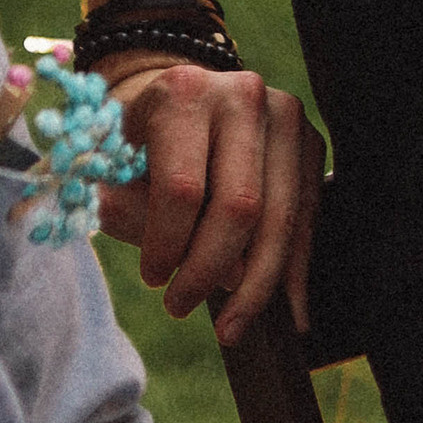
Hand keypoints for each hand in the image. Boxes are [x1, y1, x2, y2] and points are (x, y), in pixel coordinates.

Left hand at [99, 54, 323, 335]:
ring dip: (258, 283)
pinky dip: (295, 269)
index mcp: (183, 92)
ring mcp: (285, 116)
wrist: (178, 101)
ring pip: (282, 217)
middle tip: (180, 307)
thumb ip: (138, 214)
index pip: (182, 188)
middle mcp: (242, 95)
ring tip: (232, 330)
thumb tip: (212, 272)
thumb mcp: (112, 170)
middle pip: (239, 205)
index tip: (153, 280)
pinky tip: (290, 313)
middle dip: (211, 270)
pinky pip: (308, 217)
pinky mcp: (310, 140)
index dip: (167, 245)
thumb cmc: (136, 144)